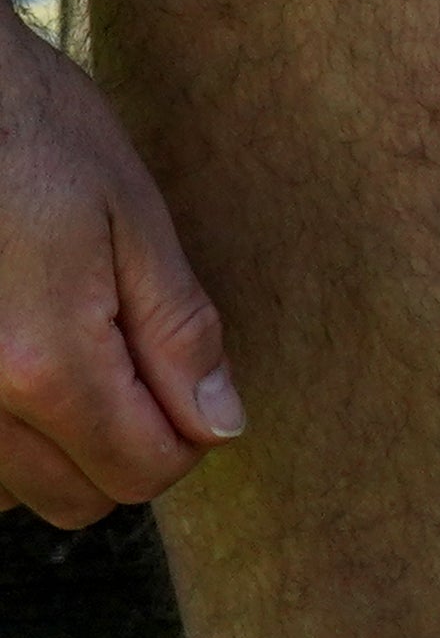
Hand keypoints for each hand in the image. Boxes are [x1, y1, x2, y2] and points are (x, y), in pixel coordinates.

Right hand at [0, 22, 230, 526]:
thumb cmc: (39, 139)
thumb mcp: (135, 221)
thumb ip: (179, 332)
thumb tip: (220, 424)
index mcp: (44, 364)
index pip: (143, 470)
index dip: (191, 436)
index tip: (199, 385)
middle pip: (79, 498)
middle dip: (131, 450)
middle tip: (146, 364)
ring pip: (17, 492)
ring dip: (64, 450)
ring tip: (83, 355)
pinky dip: (10, 438)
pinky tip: (32, 365)